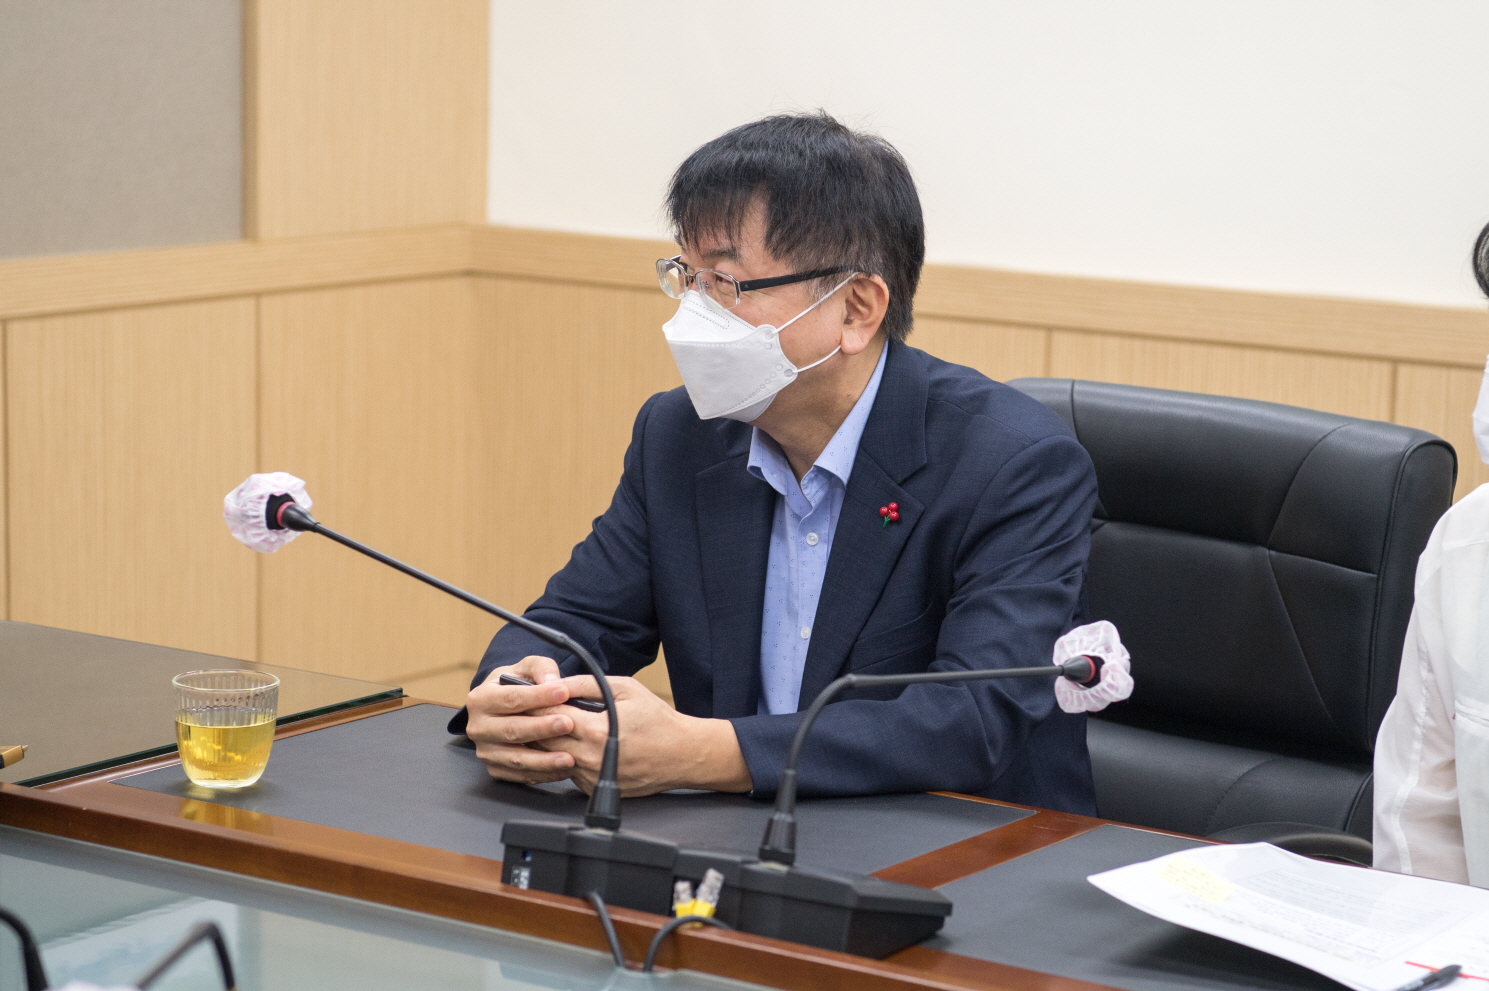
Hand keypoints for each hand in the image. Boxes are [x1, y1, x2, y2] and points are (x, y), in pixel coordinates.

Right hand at [465, 655, 577, 784]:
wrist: (504, 709)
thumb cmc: (517, 685)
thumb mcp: (526, 668)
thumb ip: (540, 668)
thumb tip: (552, 681)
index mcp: (480, 699)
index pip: (511, 698)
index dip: (538, 696)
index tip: (563, 693)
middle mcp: (478, 727)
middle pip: (512, 730)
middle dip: (542, 729)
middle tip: (568, 724)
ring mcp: (485, 751)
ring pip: (515, 758)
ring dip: (543, 760)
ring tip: (569, 757)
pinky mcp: (495, 769)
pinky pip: (519, 776)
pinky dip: (542, 774)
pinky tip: (562, 770)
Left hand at [536, 675, 751, 796]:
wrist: (682, 755)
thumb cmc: (658, 721)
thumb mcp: (625, 689)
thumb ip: (586, 683)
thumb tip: (556, 682)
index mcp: (594, 731)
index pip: (549, 715)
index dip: (536, 703)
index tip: (529, 696)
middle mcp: (588, 758)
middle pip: (543, 740)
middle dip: (535, 723)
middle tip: (530, 709)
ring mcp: (590, 777)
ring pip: (551, 758)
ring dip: (547, 742)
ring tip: (547, 725)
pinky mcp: (593, 788)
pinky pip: (567, 771)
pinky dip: (563, 758)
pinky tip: (572, 744)